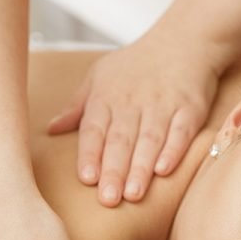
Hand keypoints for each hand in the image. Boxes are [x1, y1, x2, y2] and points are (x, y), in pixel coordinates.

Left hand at [48, 34, 219, 205]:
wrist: (185, 40)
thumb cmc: (136, 64)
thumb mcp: (100, 76)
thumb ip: (77, 107)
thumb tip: (51, 130)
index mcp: (106, 96)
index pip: (94, 129)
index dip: (90, 154)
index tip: (87, 178)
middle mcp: (133, 102)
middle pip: (121, 140)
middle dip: (114, 170)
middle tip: (109, 199)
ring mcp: (162, 105)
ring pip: (149, 140)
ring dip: (141, 168)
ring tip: (133, 194)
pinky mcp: (189, 109)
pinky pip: (181, 131)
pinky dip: (173, 150)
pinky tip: (164, 171)